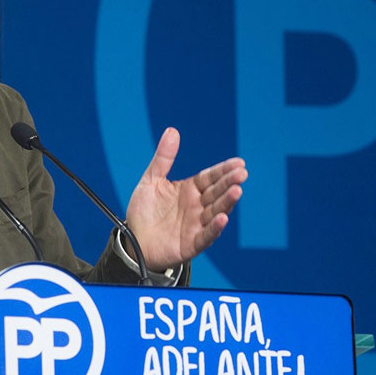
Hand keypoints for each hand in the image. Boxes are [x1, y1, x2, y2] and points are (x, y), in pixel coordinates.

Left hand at [125, 127, 246, 270]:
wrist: (134, 241)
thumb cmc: (144, 211)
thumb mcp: (151, 180)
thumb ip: (163, 158)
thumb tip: (172, 131)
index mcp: (190, 190)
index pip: (210, 177)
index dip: (224, 170)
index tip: (238, 162)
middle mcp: (197, 206)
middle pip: (216, 192)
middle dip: (229, 183)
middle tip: (241, 173)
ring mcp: (196, 225)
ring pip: (215, 212)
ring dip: (226, 202)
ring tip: (236, 191)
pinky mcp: (191, 243)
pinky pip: (206, 236)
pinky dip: (214, 228)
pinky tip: (222, 218)